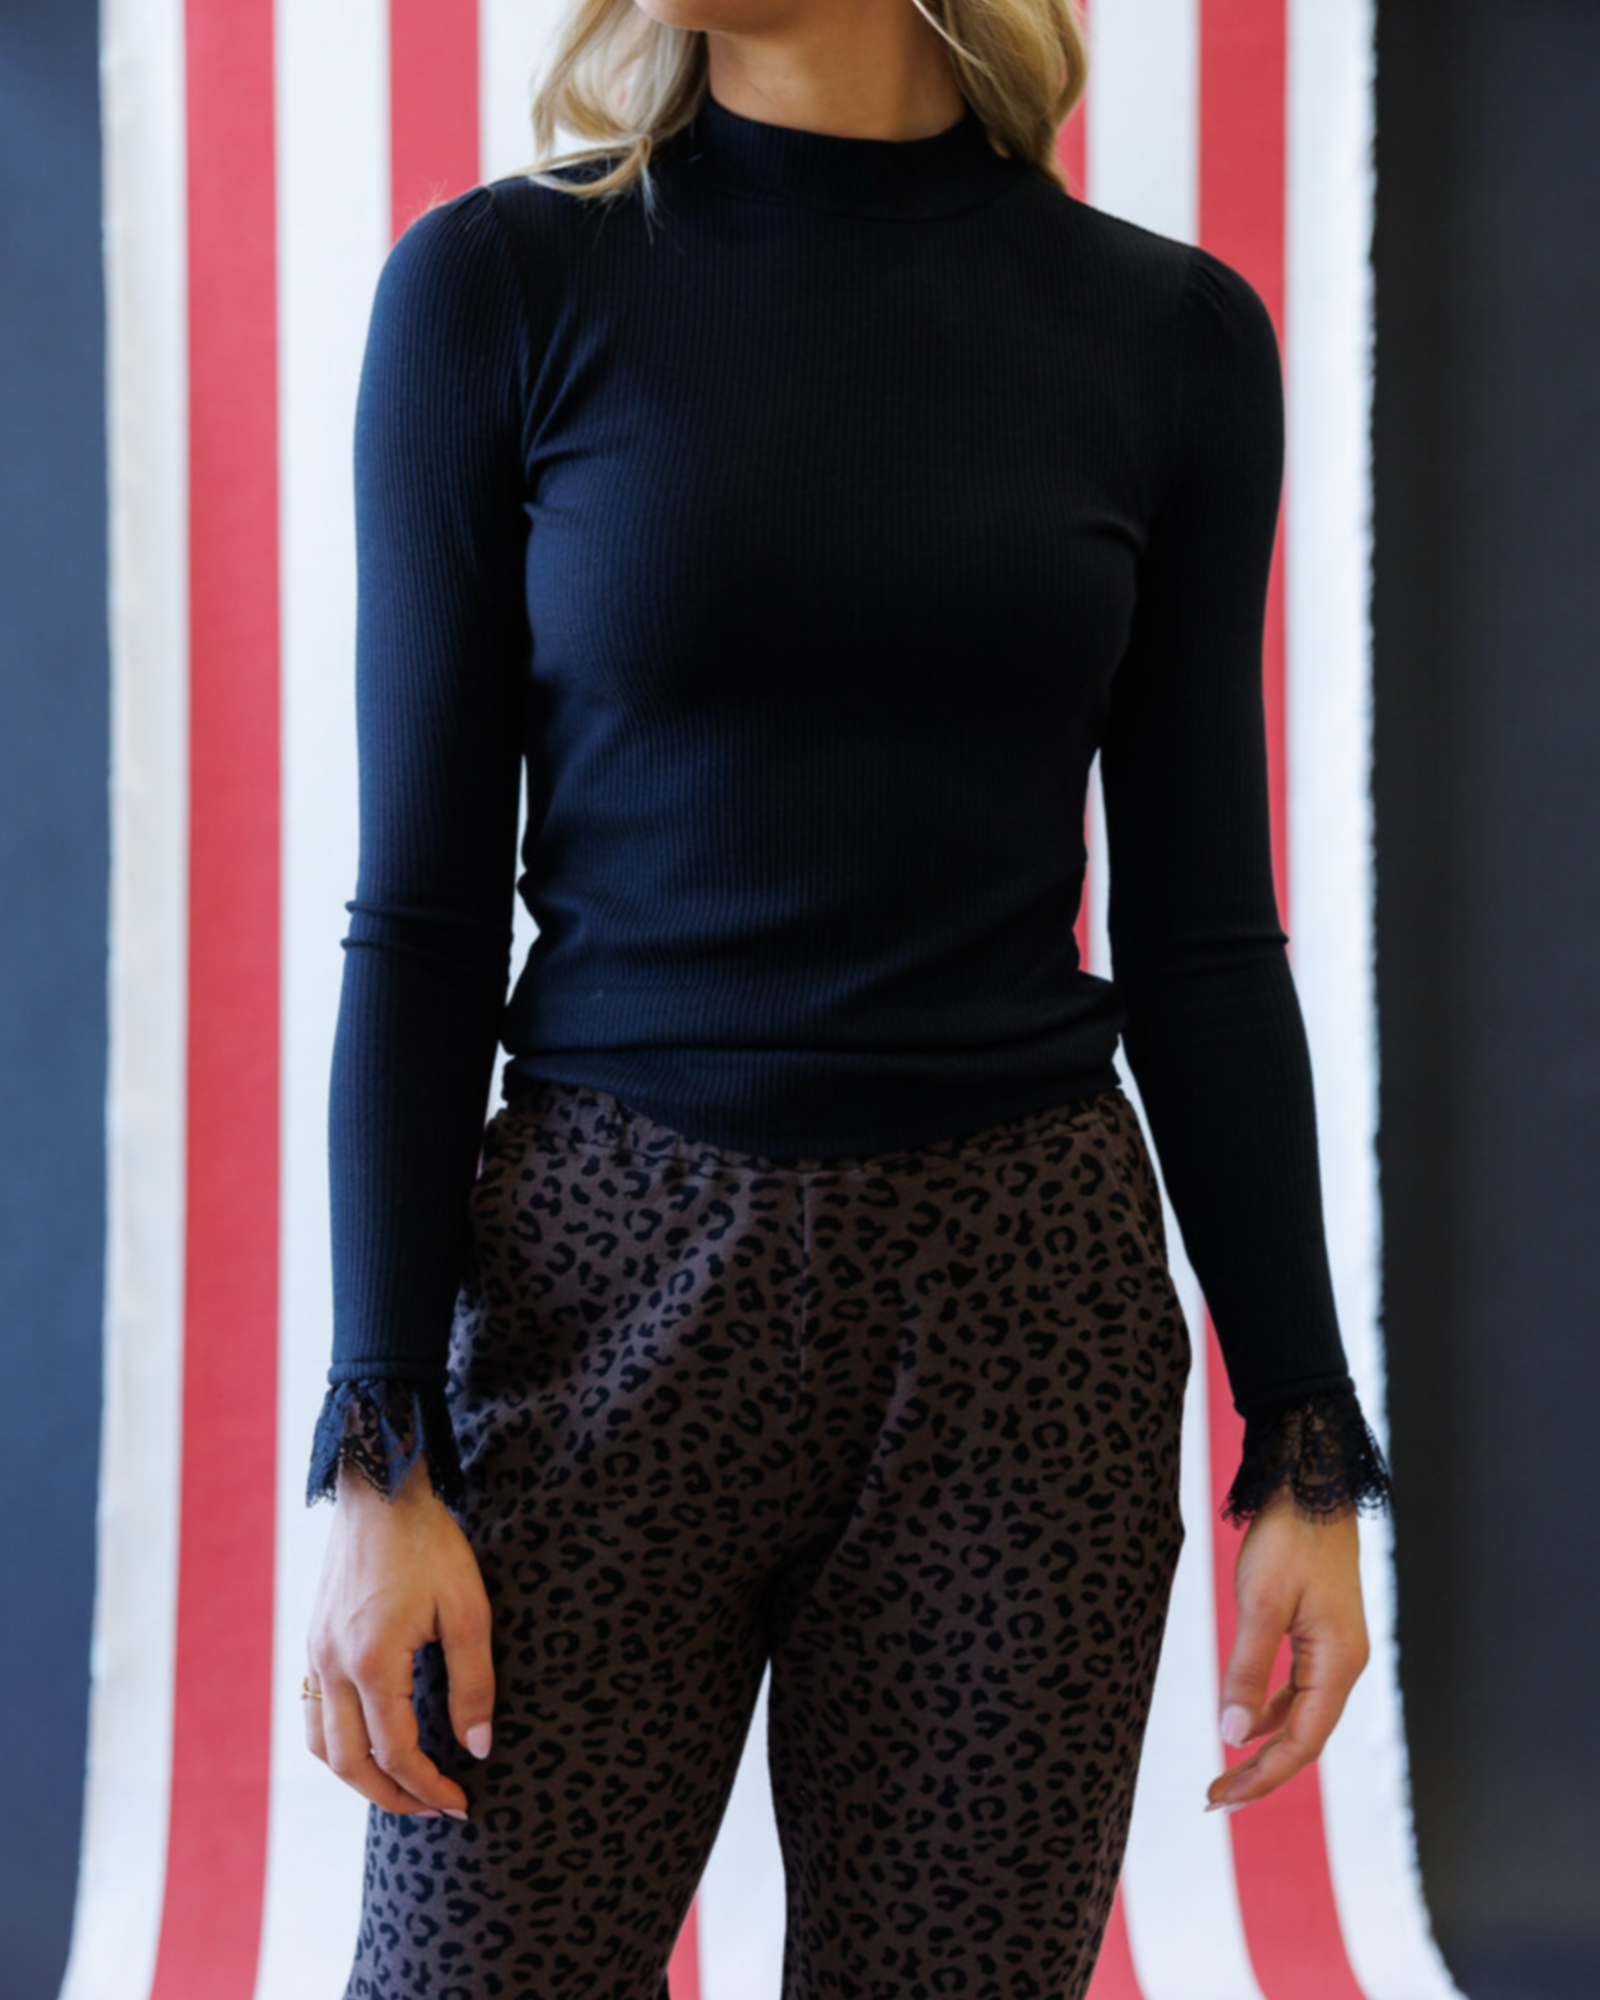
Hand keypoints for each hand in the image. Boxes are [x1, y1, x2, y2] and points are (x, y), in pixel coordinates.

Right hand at [304, 1453, 495, 1818]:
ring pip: (322, 1744)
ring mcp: (316, 1651)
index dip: (429, 1787)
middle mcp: (333, 1663)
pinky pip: (314, 1711)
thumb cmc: (430, 1543)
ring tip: (401, 1788)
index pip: (396, 1752)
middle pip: (350, 1763)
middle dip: (393, 1797)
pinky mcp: (315, 1638)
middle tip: (435, 1809)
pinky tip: (370, 1741)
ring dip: (359, 1777)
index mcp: (372, 1660)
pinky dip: (338, 1743)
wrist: (381, 1487)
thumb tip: (477, 1748)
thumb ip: (473, 1683)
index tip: (462, 1802)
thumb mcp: (469, 1610)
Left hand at [1204, 1487, 1371, 1811]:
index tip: (1221, 1797)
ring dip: (1264, 1745)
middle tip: (1216, 1799)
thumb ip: (1247, 1671)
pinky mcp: (1321, 1634)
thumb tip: (1232, 1733)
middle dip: (1261, 1772)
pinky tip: (1246, 1720)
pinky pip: (1298, 1689)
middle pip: (1304, 1738)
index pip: (1300, 1743)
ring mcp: (1335, 1650)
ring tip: (1227, 1771)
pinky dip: (1270, 1710)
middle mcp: (1344, 1665)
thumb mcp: (1259, 1604)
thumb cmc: (1289, 1539)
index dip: (1261, 1776)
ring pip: (1301, 1716)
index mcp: (1337, 1665)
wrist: (1311, 1485)